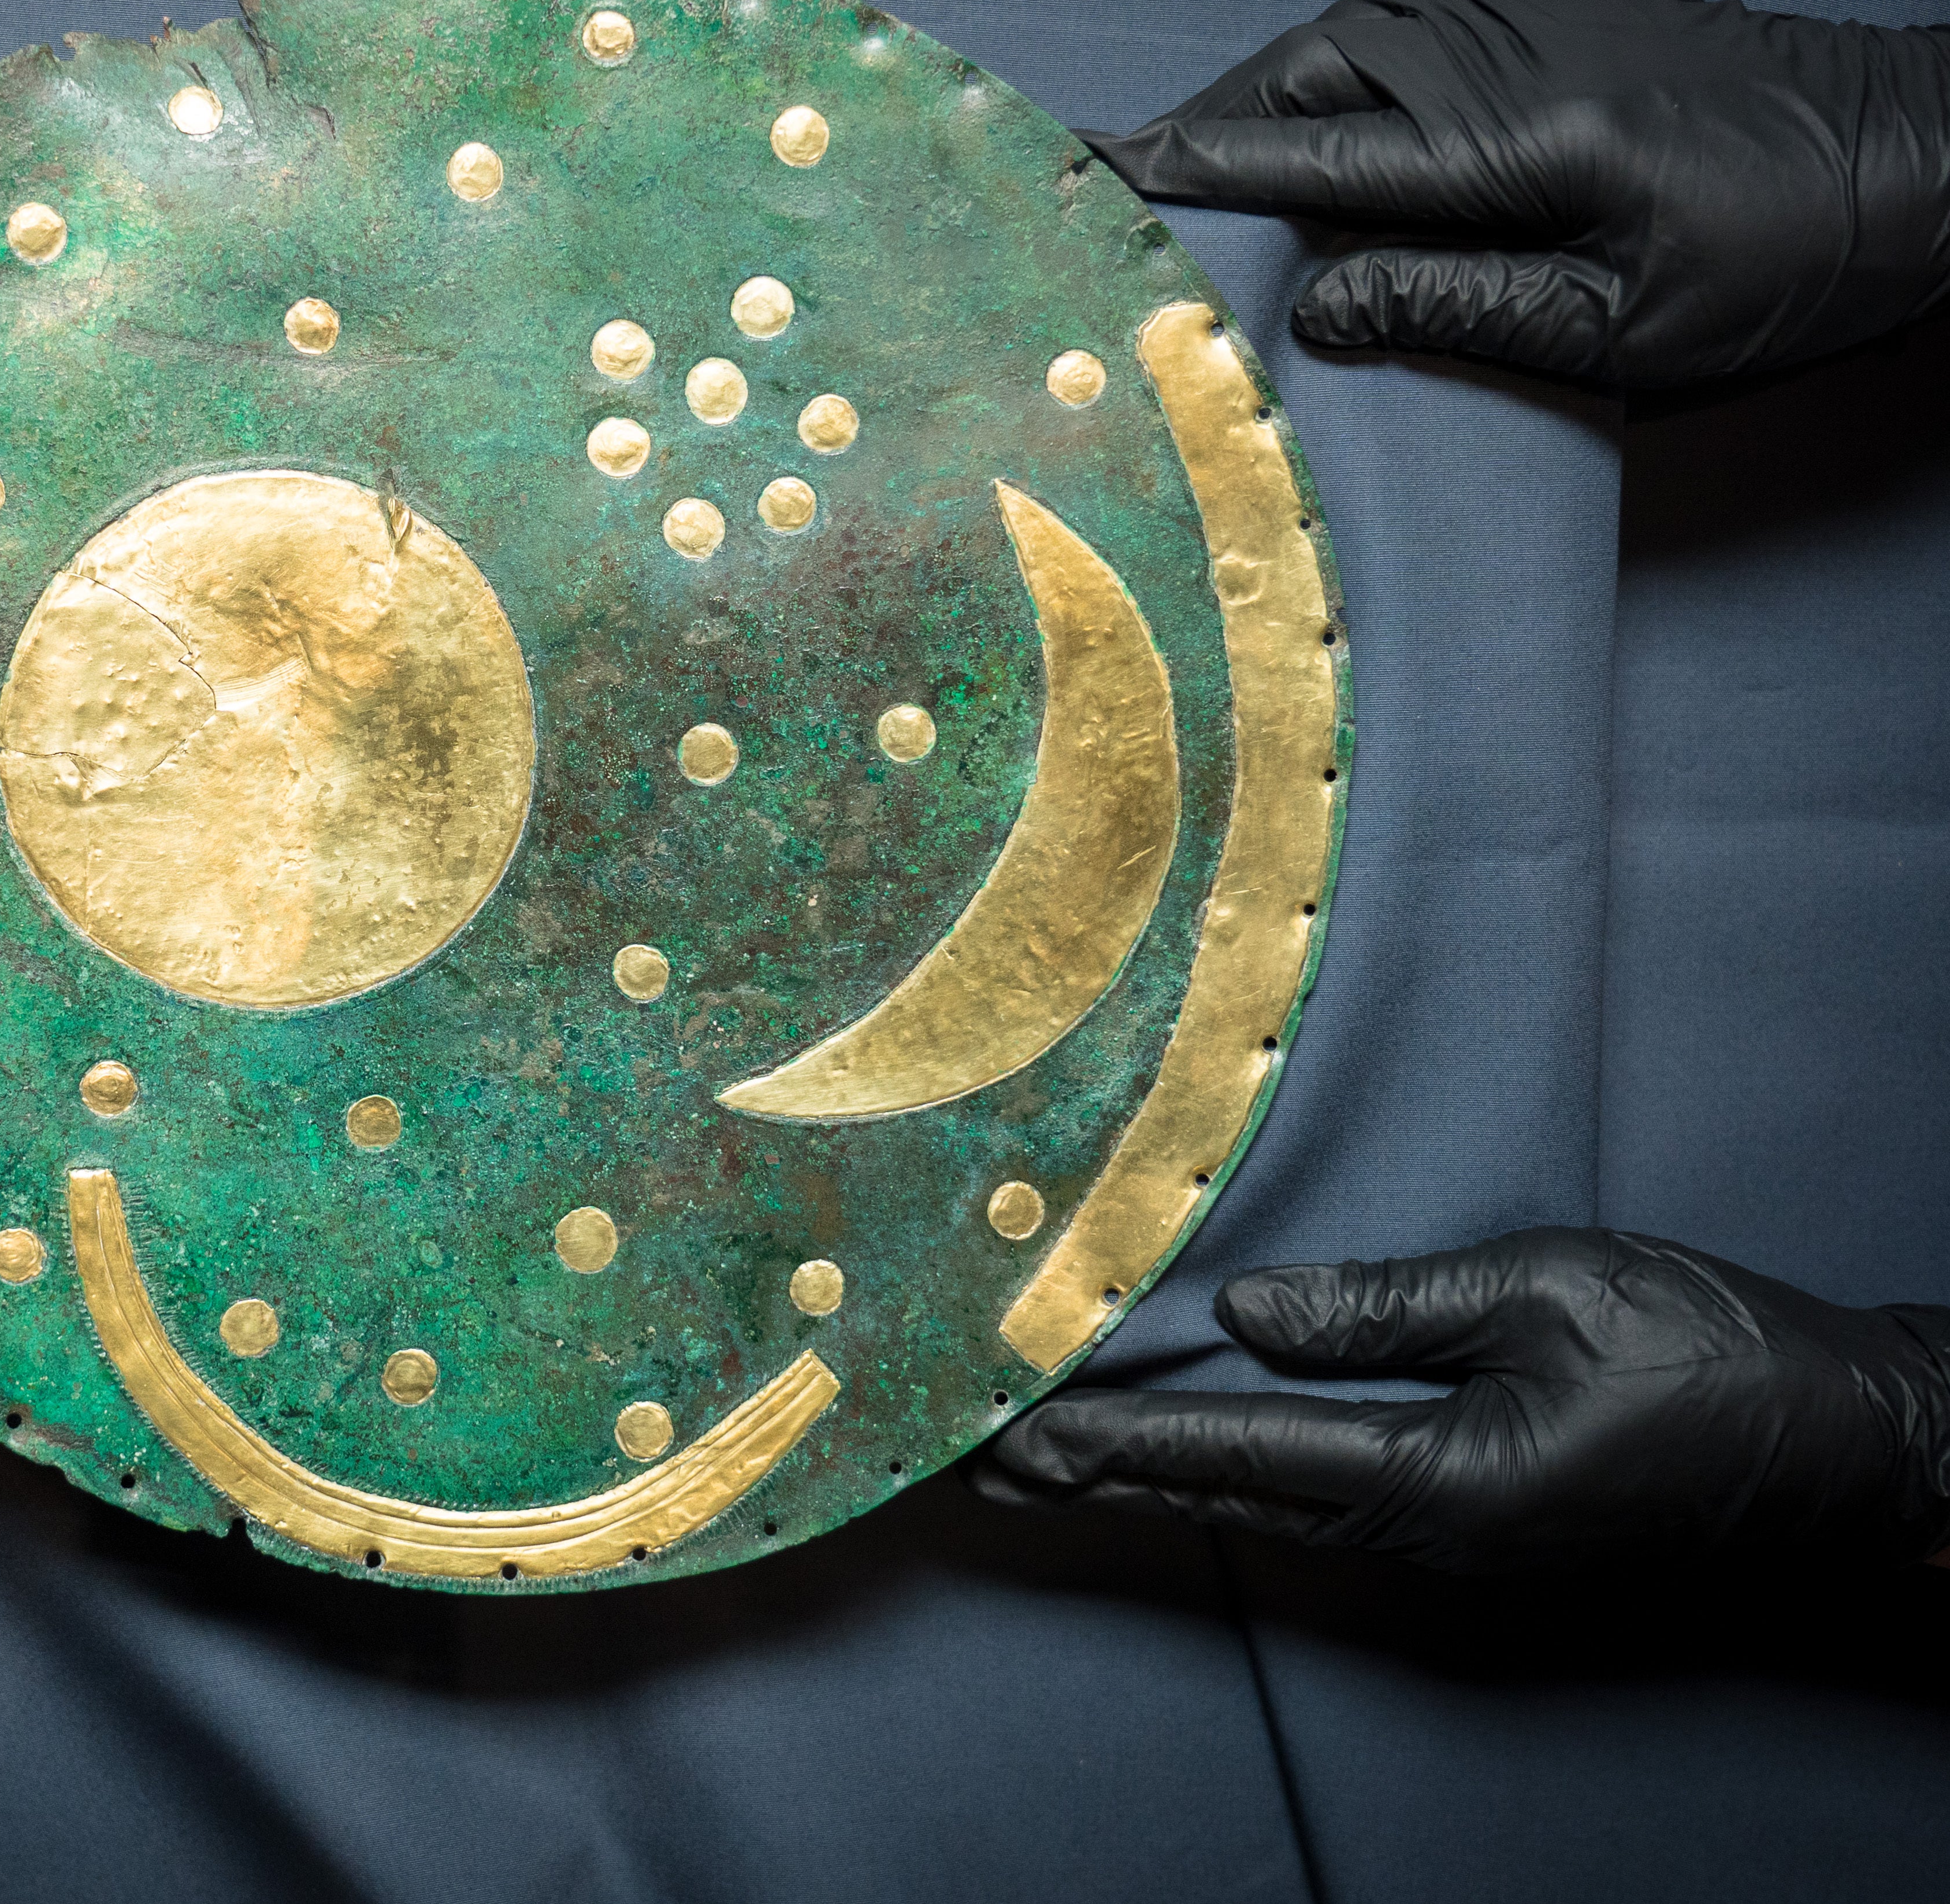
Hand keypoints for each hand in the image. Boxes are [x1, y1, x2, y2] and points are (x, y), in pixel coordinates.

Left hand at [973, 1228, 1949, 1571]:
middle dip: (1099, 1481)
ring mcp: (1459, 1547)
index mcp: (1444, 1481)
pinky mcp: (1485, 1532)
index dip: (1114, 1439)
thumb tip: (1248, 1313)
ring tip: (1044, 1463)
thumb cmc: (1720, 1355)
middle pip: (1229, 1503)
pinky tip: (1185, 1461)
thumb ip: (1393, 1304)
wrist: (1861, 1452)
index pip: (1237, 1455)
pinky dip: (1236, 1482)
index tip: (1011, 1432)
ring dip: (1155, 1485)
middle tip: (978, 1461)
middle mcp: (1433, 1536)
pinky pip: (1331, 1504)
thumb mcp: (1552, 1290)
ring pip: (1270, 1510)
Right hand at [1083, 0, 1949, 388]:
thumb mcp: (1624, 325)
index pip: (1304, 149)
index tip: (1087, 177)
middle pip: (1299, 77)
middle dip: (1206, 133)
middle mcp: (1501, 49)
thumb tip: (1315, 309)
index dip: (1187, 170)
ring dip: (1263, 106)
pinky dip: (1329, 82)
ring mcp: (1525, 15)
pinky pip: (1396, 34)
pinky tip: (1313, 137)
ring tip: (1201, 179)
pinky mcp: (1548, 11)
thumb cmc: (1793, 255)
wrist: (1931, 149)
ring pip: (1339, 45)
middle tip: (1126, 199)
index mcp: (1513, 136)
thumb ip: (1458, 305)